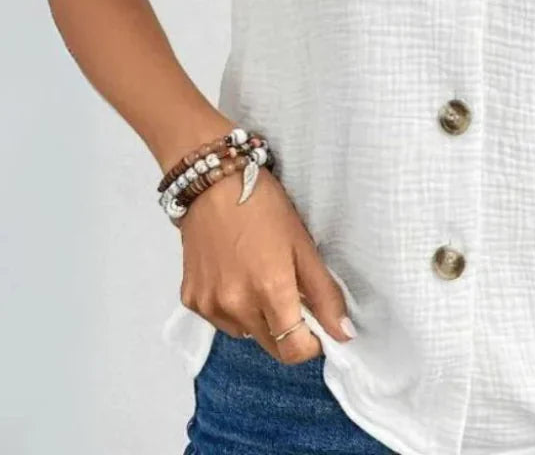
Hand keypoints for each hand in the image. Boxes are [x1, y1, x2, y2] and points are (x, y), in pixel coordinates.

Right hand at [177, 167, 353, 362]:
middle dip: (288, 331)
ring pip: (245, 334)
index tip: (316, 326)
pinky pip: (220, 320)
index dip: (311, 344)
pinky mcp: (190, 299)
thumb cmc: (265, 207)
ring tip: (259, 278)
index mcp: (269, 291)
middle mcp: (236, 305)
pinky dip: (233, 308)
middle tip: (291, 295)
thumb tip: (344, 335)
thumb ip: (325, 294)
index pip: (294, 350)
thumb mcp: (303, 245)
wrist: (213, 184)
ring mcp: (209, 305)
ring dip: (259, 320)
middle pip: (271, 346)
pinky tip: (235, 275)